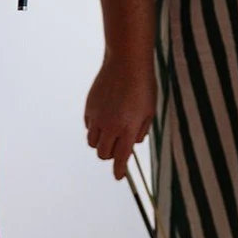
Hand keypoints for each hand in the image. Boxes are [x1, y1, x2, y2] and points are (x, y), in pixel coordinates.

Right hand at [85, 56, 155, 179]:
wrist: (126, 61)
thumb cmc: (143, 85)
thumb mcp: (149, 110)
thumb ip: (141, 130)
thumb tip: (133, 143)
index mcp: (127, 128)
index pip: (120, 158)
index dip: (119, 171)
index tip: (119, 176)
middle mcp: (110, 125)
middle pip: (103, 154)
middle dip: (111, 155)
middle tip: (118, 146)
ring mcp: (97, 116)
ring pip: (92, 142)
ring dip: (101, 142)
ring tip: (110, 132)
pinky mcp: (89, 106)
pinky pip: (88, 126)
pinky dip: (95, 128)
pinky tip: (104, 118)